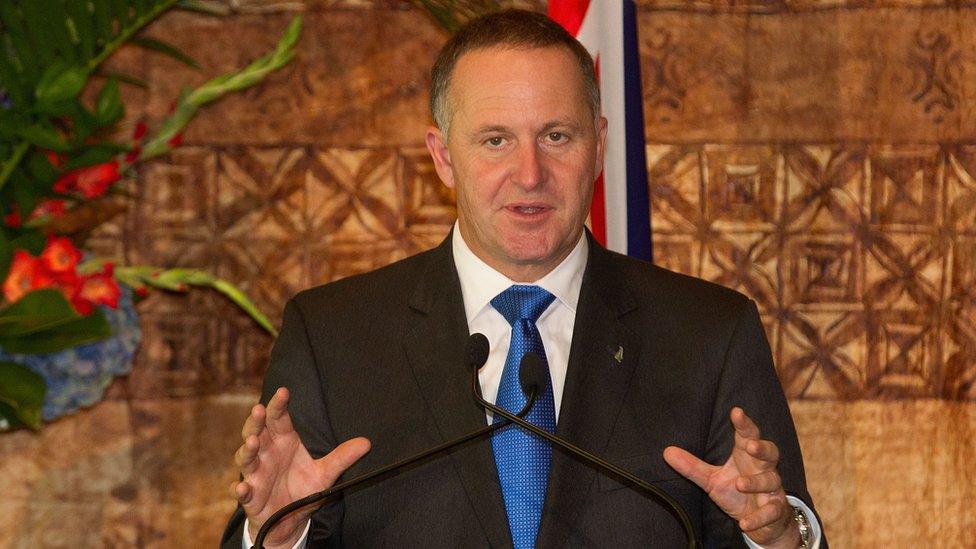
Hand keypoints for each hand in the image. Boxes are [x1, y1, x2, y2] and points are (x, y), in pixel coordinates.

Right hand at [231, 387, 370, 547]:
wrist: (289, 520)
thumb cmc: (303, 488)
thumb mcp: (325, 473)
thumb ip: (342, 457)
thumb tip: (367, 443)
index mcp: (283, 441)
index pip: (279, 418)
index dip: (279, 405)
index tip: (283, 392)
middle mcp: (266, 453)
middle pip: (256, 432)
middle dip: (256, 421)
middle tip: (259, 409)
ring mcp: (256, 474)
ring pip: (246, 458)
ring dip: (246, 450)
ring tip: (252, 442)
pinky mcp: (251, 495)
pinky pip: (243, 491)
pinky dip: (240, 489)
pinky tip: (242, 487)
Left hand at [663, 407, 799, 547]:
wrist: (763, 522)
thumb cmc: (738, 492)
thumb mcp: (712, 480)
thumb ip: (692, 466)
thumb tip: (666, 451)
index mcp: (747, 457)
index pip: (748, 435)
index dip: (744, 424)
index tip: (736, 411)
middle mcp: (762, 469)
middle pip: (770, 452)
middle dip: (762, 448)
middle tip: (750, 446)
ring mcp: (771, 489)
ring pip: (770, 480)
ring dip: (756, 482)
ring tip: (740, 484)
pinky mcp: (775, 510)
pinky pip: (771, 512)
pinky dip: (759, 517)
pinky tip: (745, 523)